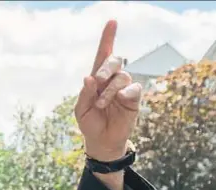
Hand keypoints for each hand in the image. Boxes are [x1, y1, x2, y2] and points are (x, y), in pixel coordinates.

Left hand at [75, 20, 142, 161]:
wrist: (102, 141)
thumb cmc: (90, 123)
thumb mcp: (81, 110)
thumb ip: (85, 94)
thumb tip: (89, 77)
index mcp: (97, 79)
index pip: (103, 55)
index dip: (108, 38)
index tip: (112, 22)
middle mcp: (112, 80)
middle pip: (114, 60)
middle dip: (105, 68)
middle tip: (97, 81)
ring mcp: (124, 88)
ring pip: (122, 76)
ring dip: (110, 90)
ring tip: (102, 104)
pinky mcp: (134, 98)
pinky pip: (134, 88)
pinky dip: (125, 93)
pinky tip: (120, 100)